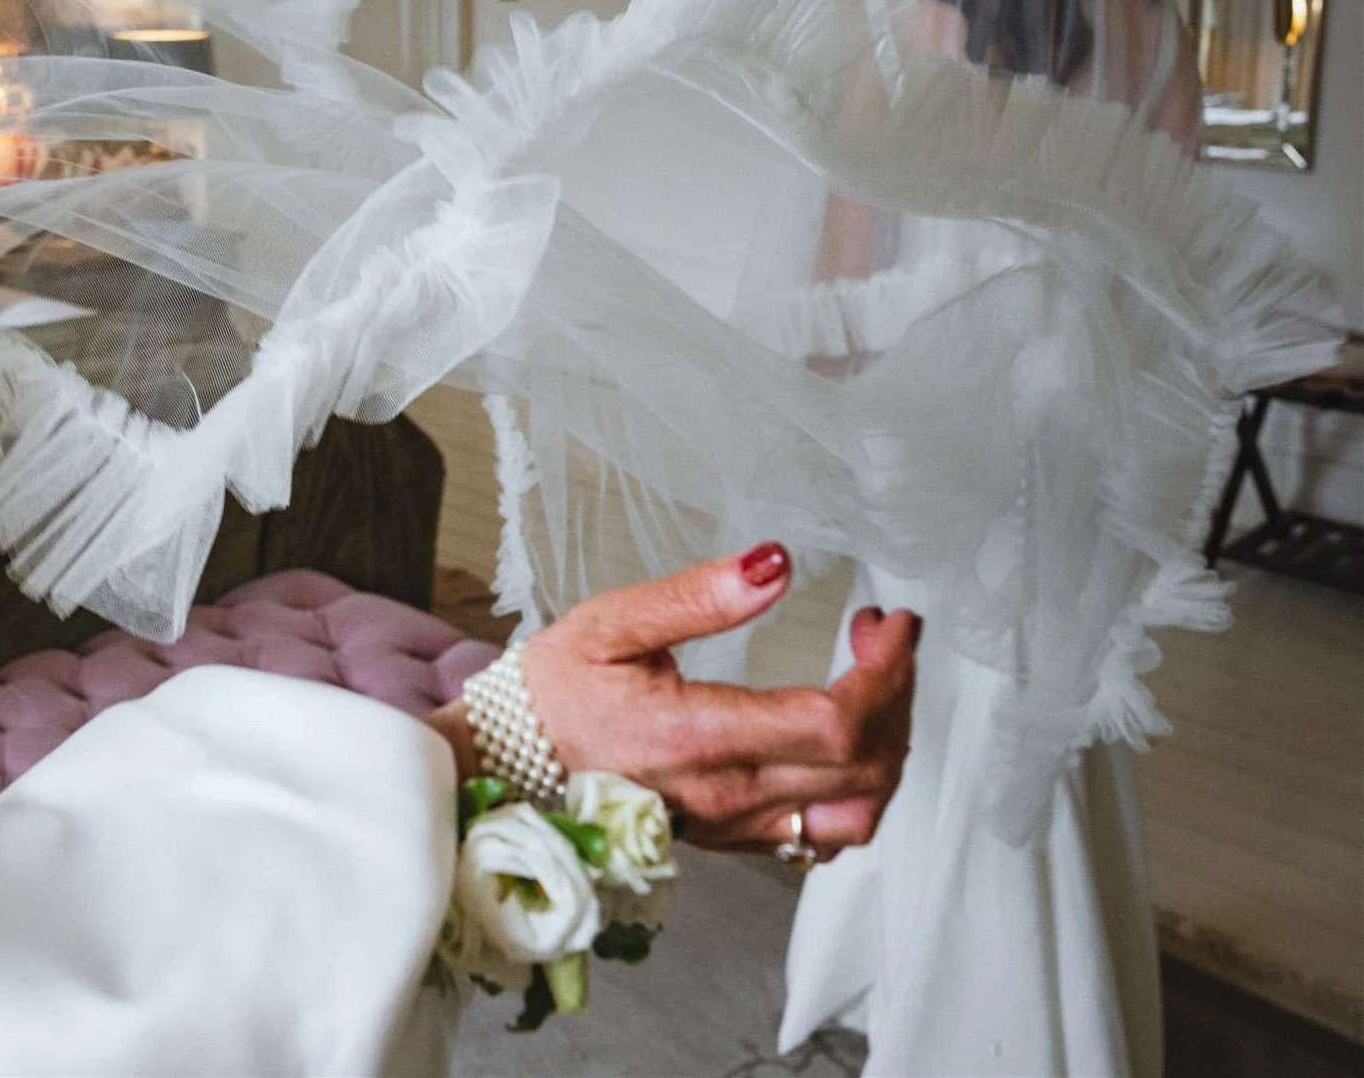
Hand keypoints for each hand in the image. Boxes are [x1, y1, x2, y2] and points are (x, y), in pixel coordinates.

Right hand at [427, 546, 917, 861]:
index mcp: (696, 737)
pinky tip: (842, 742)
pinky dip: (858, 792)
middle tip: (882, 636)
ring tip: (873, 689)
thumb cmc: (552, 689)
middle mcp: (723, 795)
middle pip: (864, 768)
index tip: (890, 621)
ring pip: (856, 814)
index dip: (885, 671)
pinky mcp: (730, 838)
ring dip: (887, 751)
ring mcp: (731, 826)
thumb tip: (776, 563)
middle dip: (896, 694)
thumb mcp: (612, 620)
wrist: (505, 761)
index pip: (835, 723)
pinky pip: (823, 837)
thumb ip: (698, 595)